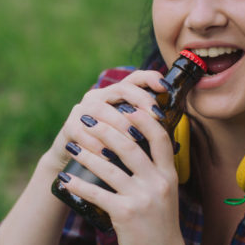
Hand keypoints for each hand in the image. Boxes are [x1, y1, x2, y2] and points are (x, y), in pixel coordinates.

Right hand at [45, 70, 167, 168]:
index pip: (133, 79)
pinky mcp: (69, 127)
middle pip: (120, 90)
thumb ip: (145, 126)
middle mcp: (97, 97)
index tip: (165, 87)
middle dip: (140, 102)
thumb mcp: (128, 136)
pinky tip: (109, 156)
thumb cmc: (109, 150)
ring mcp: (82, 111)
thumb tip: (176, 123)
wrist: (75, 165)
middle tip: (156, 118)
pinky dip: (97, 145)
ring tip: (135, 141)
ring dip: (120, 125)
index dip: (149, 79)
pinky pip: (83, 132)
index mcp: (114, 96)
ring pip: (102, 111)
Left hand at [55, 70, 188, 244]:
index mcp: (169, 174)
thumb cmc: (160, 222)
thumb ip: (155, 169)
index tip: (124, 106)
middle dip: (105, 129)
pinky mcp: (125, 214)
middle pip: (130, 146)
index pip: (159, 137)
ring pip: (109, 167)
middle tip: (86, 120)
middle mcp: (158, 183)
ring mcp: (142, 199)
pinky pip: (97, 194)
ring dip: (86, 154)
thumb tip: (136, 143)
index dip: (142, 118)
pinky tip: (66, 179)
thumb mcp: (166, 192)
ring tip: (71, 145)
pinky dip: (78, 185)